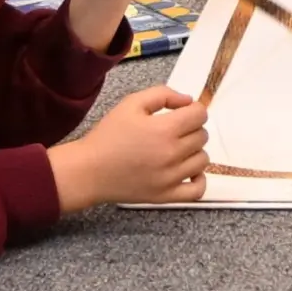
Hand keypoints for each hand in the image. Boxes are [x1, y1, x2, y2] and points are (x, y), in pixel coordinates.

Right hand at [48, 87, 207, 212]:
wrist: (89, 170)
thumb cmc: (108, 136)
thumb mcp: (131, 103)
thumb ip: (163, 95)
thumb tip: (188, 100)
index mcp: (165, 129)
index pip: (200, 115)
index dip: (194, 109)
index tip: (183, 112)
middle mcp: (172, 154)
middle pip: (202, 136)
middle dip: (192, 128)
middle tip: (174, 129)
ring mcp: (171, 178)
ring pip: (202, 160)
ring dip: (194, 151)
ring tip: (178, 148)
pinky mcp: (166, 196)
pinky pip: (197, 190)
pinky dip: (199, 180)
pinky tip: (189, 171)